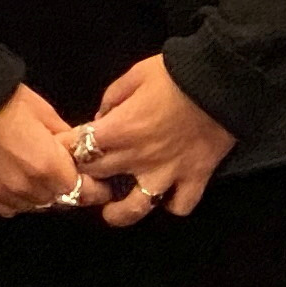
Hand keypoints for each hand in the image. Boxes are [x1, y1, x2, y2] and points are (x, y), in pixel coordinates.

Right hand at [0, 85, 84, 217]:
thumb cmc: (7, 102)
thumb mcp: (46, 114)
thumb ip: (67, 140)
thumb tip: (79, 151)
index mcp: (50, 168)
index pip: (85, 192)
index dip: (95, 189)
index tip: (100, 184)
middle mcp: (29, 189)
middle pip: (61, 201)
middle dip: (69, 190)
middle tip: (67, 174)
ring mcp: (4, 196)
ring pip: (36, 206)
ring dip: (43, 196)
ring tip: (40, 175)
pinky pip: (10, 207)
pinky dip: (18, 199)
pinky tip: (16, 182)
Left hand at [79, 54, 234, 226]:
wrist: (222, 78)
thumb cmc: (176, 74)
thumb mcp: (135, 74)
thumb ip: (112, 98)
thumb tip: (102, 118)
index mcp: (120, 128)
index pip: (79, 147)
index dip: (66, 149)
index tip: (63, 149)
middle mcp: (138, 156)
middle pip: (98, 176)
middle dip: (84, 175)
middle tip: (85, 173)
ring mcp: (167, 172)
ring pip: (135, 207)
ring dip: (120, 212)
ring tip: (113, 211)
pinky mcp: (195, 177)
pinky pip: (180, 205)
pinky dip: (172, 204)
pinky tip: (167, 196)